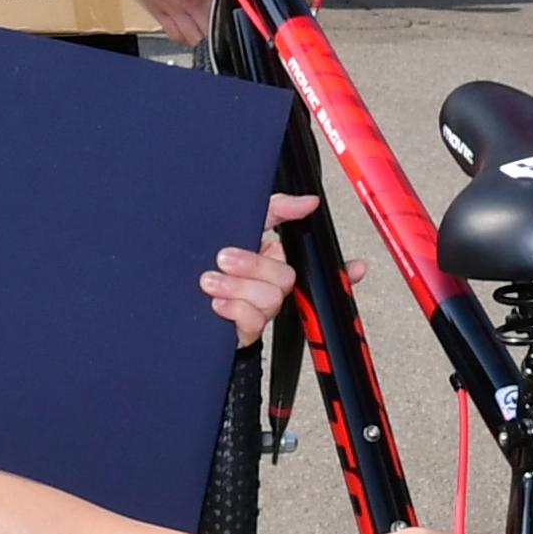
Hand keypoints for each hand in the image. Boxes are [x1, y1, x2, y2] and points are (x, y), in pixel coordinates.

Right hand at [113, 0, 224, 42]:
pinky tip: (193, 22)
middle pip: (223, 22)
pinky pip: (178, 36)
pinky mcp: (159, 9)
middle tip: (231, 3)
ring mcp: (175, 6)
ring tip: (214, 14)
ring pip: (202, 35)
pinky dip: (189, 36)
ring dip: (211, 29)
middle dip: (230, 15)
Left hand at [202, 193, 364, 346]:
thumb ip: (275, 208)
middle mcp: (271, 288)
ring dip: (236, 287)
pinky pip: (252, 322)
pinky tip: (215, 303)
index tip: (358, 267)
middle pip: (285, 277)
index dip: (346, 271)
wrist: (174, 301)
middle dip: (253, 265)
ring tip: (210, 281)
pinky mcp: (245, 333)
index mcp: (274, 263)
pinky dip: (232, 310)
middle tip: (224, 258)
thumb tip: (308, 201)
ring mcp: (259, 312)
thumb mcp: (242, 224)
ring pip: (270, 299)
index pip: (319, 268)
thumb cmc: (210, 261)